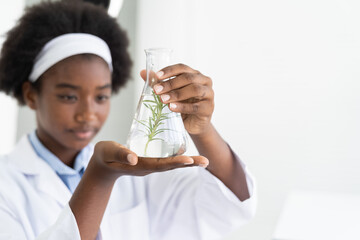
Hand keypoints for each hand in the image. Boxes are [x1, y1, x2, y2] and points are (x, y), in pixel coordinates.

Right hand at [89, 141, 208, 179]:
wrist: (104, 165)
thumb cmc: (105, 156)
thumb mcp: (108, 152)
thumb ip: (119, 153)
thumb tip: (134, 158)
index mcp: (139, 165)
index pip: (160, 164)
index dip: (175, 162)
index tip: (189, 159)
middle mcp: (148, 167)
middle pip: (170, 166)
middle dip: (188, 163)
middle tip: (206, 161)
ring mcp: (150, 166)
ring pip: (171, 164)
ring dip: (188, 162)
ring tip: (204, 161)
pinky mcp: (151, 162)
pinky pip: (167, 161)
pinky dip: (179, 159)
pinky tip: (189, 157)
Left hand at [140, 64, 213, 134]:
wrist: (193, 124)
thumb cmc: (183, 105)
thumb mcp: (171, 93)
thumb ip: (159, 83)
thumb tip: (142, 72)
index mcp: (195, 74)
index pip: (182, 68)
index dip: (169, 71)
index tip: (157, 76)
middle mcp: (204, 81)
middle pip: (188, 78)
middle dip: (170, 83)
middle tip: (156, 90)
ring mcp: (209, 94)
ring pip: (194, 90)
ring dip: (177, 94)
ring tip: (163, 99)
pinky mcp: (209, 108)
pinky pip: (196, 107)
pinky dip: (182, 107)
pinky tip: (171, 108)